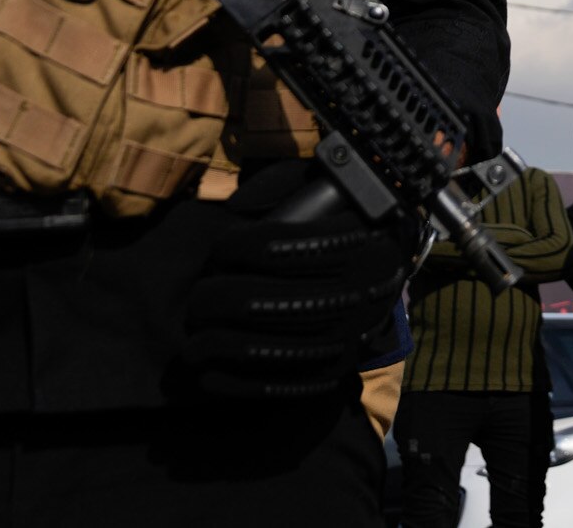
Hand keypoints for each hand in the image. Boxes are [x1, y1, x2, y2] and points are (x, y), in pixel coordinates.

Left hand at [177, 160, 415, 400]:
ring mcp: (340, 343)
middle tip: (197, 298)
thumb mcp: (323, 196)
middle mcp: (353, 296)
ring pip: (251, 346)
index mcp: (354, 244)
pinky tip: (209, 372)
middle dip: (211, 300)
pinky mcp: (328, 377)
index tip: (221, 250)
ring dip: (210, 343)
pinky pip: (266, 385)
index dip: (231, 248)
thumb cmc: (338, 232)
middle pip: (251, 300)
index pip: (269, 245)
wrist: (378, 287)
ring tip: (194, 337)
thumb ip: (284, 187)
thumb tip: (239, 207)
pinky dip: (229, 380)